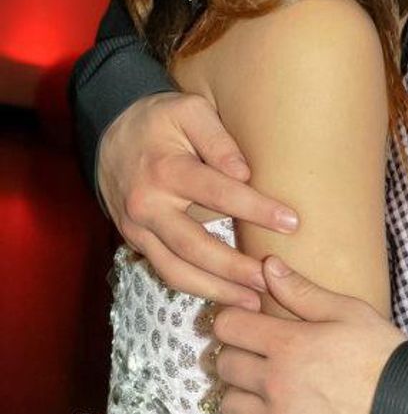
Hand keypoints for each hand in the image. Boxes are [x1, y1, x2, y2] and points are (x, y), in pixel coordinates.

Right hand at [98, 91, 298, 305]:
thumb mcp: (190, 111)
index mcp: (165, 170)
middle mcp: (148, 206)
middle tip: (270, 279)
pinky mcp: (135, 241)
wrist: (109, 131)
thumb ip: (218, 140)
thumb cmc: (161, 119)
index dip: (256, 209)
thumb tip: (244, 174)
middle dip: (235, 268)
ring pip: (176, 270)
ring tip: (251, 302)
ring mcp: (137, 229)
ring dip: (215, 290)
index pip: (218, 193)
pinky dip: (194, 287)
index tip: (291, 222)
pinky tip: (222, 296)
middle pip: (195, 246)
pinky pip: (165, 271)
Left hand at [214, 257, 406, 413]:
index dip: (234, 319)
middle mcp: (275, 385)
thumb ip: (303, 291)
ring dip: (242, 392)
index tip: (247, 321)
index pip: (228, 326)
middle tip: (256, 352)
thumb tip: (268, 267)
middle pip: (223, 364)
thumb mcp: (350, 312)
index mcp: (288, 345)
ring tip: (265, 386)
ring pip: (230, 404)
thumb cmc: (383, 357)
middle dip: (235, 353)